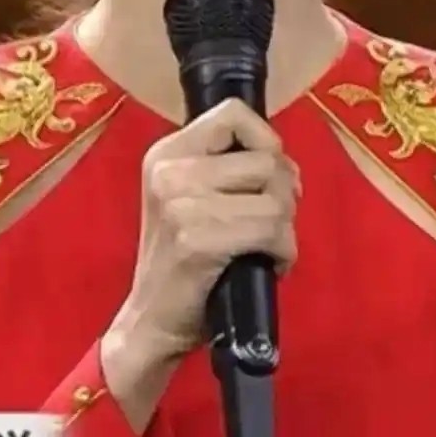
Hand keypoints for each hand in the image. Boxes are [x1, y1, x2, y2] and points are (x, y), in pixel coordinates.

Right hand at [101, 99, 299, 430]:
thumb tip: (284, 161)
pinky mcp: (197, 239)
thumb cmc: (183, 262)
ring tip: (266, 246)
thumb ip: (228, 168)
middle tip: (270, 223)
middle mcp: (169, 169)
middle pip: (266, 158)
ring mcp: (180, 203)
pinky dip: (284, 252)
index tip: (264, 177)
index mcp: (167, 152)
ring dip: (285, 227)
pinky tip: (267, 265)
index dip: (265, 140)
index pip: (234, 114)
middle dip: (284, 193)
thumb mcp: (192, 197)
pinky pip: (271, 230)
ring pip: (275, 196)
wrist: (150, 322)